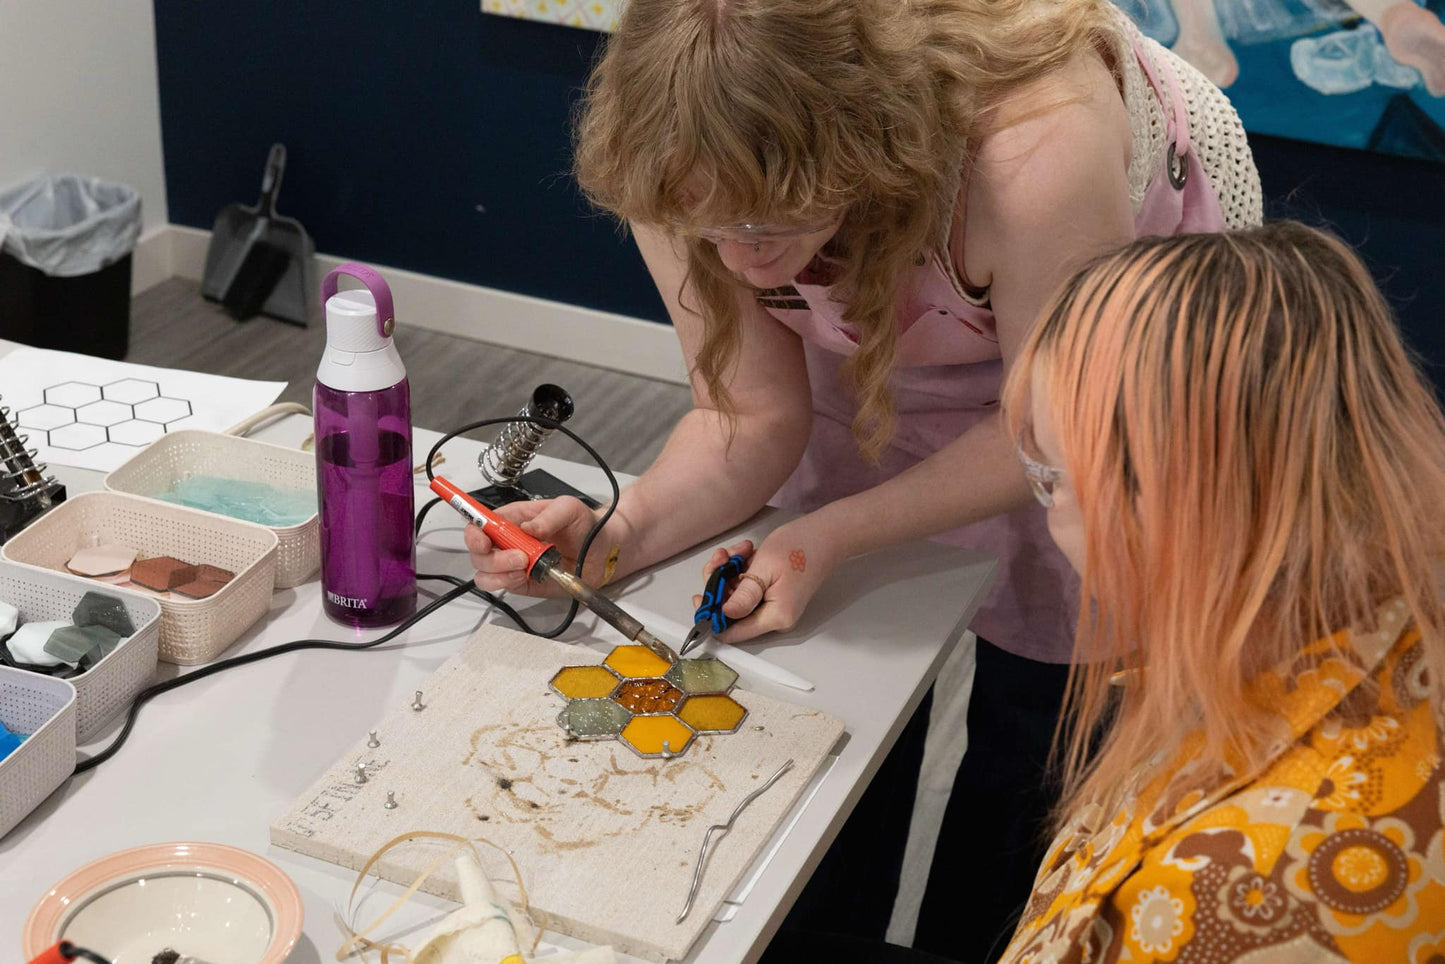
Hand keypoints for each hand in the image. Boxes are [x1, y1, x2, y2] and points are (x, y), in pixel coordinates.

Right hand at [464, 496, 602, 595]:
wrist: (601, 550)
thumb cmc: (583, 524)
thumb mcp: (569, 508)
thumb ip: (549, 516)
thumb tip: (528, 528)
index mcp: (512, 518)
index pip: (479, 523)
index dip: (474, 533)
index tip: (483, 540)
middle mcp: (507, 541)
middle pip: (478, 553)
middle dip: (492, 558)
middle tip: (520, 557)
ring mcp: (512, 564)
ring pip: (484, 573)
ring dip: (499, 573)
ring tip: (525, 568)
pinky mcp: (522, 583)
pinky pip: (503, 586)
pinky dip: (509, 583)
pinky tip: (526, 576)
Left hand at [691, 516, 840, 643]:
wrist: (826, 533)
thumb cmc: (799, 547)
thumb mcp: (765, 569)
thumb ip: (744, 596)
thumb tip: (724, 615)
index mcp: (775, 617)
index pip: (733, 632)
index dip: (712, 617)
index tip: (700, 595)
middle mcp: (774, 616)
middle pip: (731, 611)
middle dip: (720, 584)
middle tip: (721, 557)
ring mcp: (773, 605)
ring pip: (736, 595)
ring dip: (729, 572)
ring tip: (737, 550)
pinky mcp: (772, 593)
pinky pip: (746, 587)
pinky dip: (740, 570)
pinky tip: (745, 552)